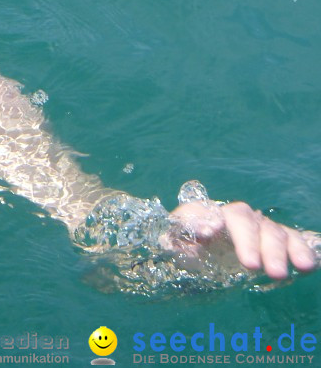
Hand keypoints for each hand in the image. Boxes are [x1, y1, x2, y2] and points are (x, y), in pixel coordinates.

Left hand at [168, 199, 318, 280]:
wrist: (205, 257)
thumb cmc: (187, 249)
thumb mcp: (173, 248)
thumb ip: (173, 241)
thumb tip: (196, 235)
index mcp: (204, 214)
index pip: (205, 210)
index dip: (207, 220)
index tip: (207, 234)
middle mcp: (234, 217)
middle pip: (245, 220)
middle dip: (251, 243)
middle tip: (253, 267)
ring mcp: (258, 228)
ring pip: (273, 230)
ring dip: (283, 250)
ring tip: (290, 270)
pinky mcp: (276, 242)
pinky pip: (295, 240)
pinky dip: (304, 249)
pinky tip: (309, 264)